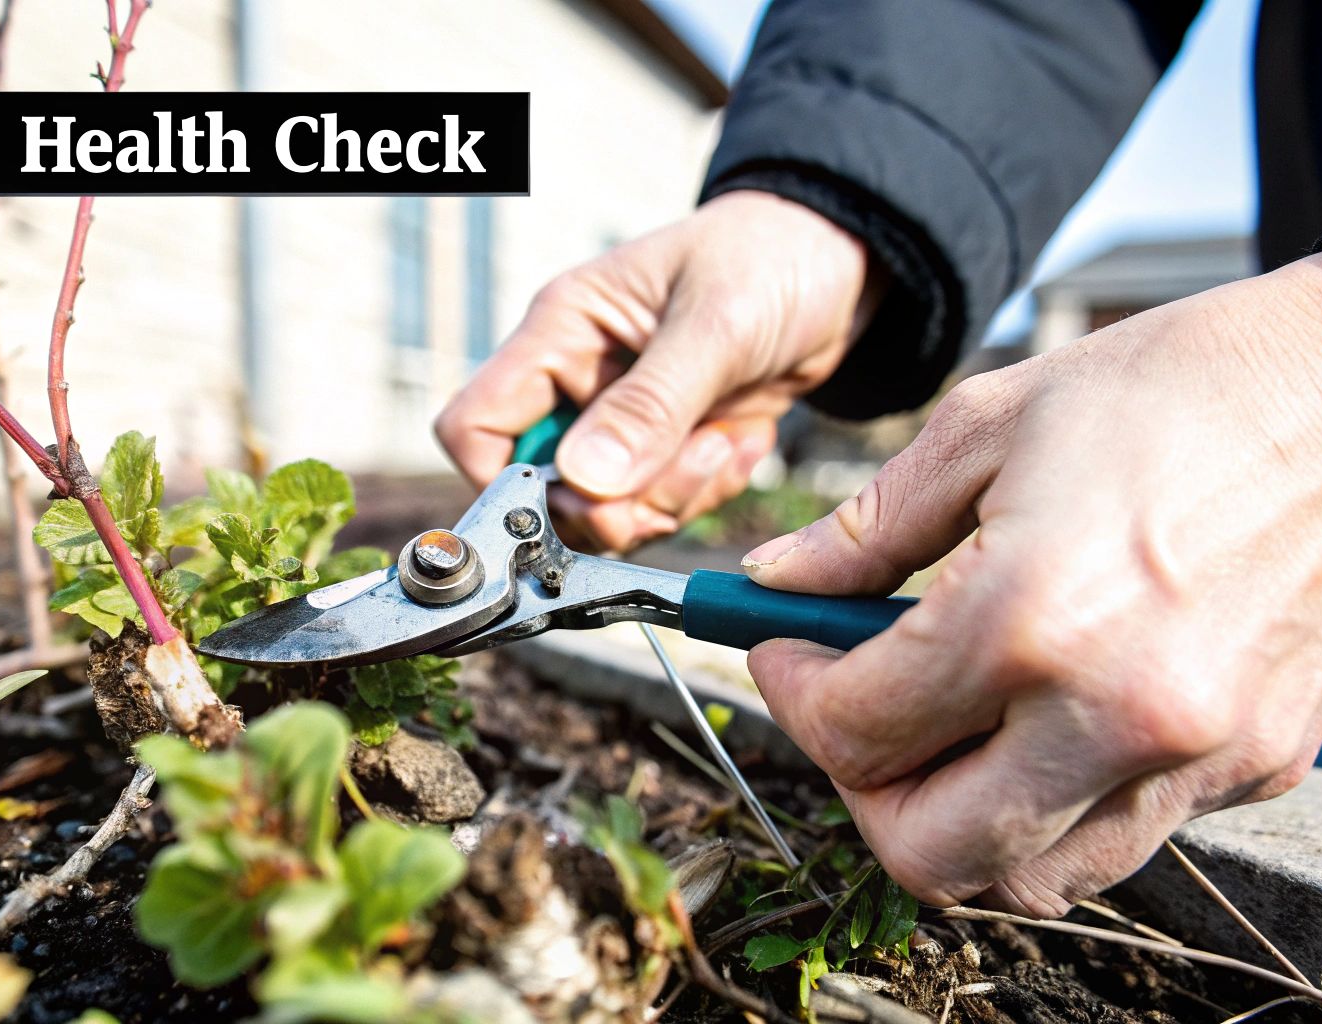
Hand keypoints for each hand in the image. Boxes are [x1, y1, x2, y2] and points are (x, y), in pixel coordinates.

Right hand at [435, 190, 878, 549]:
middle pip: (549, 492)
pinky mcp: (669, 447)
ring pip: (610, 511)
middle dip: (621, 501)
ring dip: (674, 496)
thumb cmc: (773, 255)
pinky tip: (744, 438)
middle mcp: (579, 382)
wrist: (845, 260)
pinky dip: (709, 490)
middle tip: (692, 461)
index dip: (511, 484)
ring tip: (727, 439)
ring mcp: (624, 420)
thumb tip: (583, 481)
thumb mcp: (717, 325)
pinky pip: (664, 506)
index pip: (476, 427)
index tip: (586, 498)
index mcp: (562, 332)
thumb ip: (650, 405)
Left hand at [743, 250, 1321, 913]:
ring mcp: (1200, 760)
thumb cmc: (1185, 381)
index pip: (857, 731)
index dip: (791, 694)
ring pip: (1028, 876)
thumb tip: (776, 585)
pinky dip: (1058, 803)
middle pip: (927, 852)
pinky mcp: (1263, 772)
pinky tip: (1049, 714)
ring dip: (958, 818)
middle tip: (853, 715)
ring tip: (947, 723)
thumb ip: (866, 528)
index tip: (785, 652)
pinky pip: (1123, 836)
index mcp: (1030, 617)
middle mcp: (1115, 716)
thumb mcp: (993, 420)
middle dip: (859, 791)